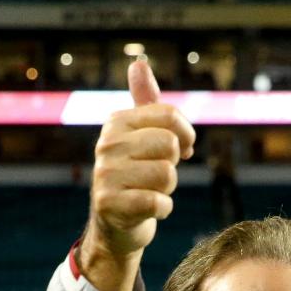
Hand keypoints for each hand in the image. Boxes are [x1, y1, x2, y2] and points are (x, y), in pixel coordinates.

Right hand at [79, 59, 194, 290]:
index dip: (186, 135)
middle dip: (173, 165)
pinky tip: (149, 210)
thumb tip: (140, 63)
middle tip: (157, 177)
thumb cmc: (136, 178)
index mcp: (117, 122)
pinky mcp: (109, 204)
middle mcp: (106, 144)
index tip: (183, 150)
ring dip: (167, 189)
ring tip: (151, 192)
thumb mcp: (140, 138)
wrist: (115, 227)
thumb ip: (146, 102)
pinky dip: (162, 210)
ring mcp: (105, 174)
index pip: (169, 116)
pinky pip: (158, 202)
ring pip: (167, 175)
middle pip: (169, 146)